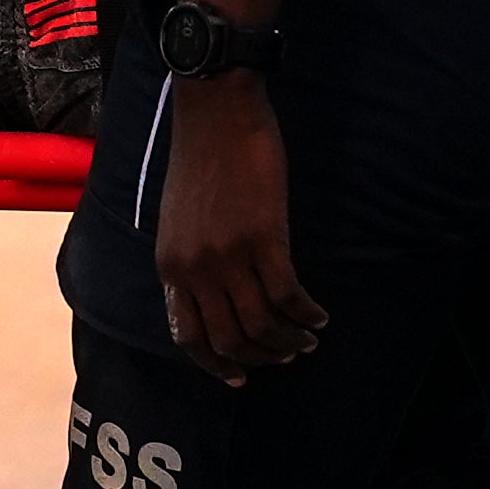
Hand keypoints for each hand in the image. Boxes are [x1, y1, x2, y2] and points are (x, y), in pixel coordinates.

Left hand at [151, 75, 326, 383]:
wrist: (214, 111)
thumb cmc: (201, 157)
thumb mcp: (178, 219)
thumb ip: (188, 259)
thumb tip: (212, 296)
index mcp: (170, 266)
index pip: (188, 336)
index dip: (216, 364)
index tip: (240, 377)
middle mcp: (195, 269)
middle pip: (230, 339)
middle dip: (261, 357)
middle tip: (287, 355)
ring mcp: (228, 256)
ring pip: (261, 325)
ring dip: (289, 340)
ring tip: (309, 339)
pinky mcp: (263, 238)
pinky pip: (288, 296)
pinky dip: (306, 314)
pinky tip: (319, 315)